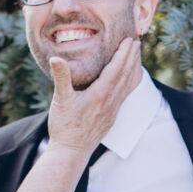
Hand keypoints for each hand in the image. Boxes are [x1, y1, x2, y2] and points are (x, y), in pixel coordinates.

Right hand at [46, 37, 140, 153]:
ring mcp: (113, 109)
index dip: (123, 53)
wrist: (71, 151)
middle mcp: (111, 101)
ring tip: (136, 55)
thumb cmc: (64, 126)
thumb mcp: (60, 100)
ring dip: (133, 68)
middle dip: (132, 57)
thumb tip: (55, 58)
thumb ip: (61, 77)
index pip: (116, 69)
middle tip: (137, 41)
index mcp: (100, 94)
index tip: (129, 40)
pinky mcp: (112, 115)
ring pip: (128, 84)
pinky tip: (130, 78)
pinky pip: (125, 94)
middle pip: (126, 74)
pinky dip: (130, 82)